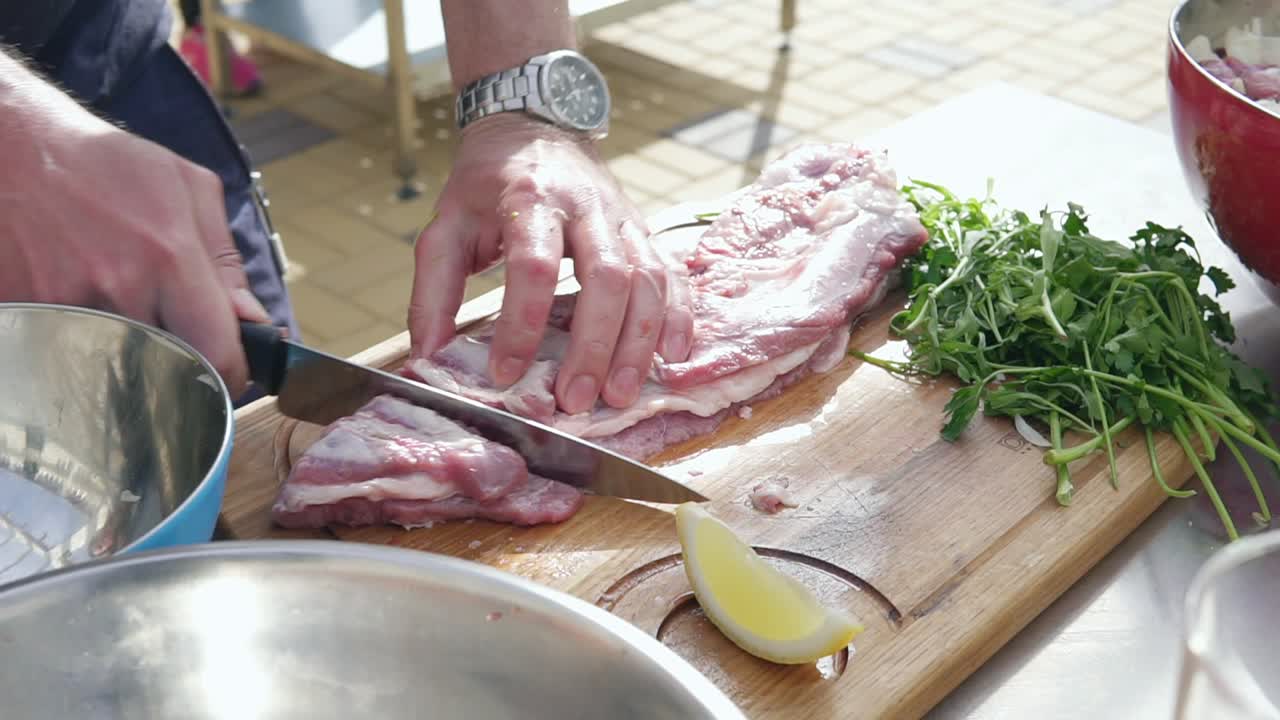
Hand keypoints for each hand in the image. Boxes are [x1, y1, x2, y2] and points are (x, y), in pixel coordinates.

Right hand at [0, 106, 268, 397]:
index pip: (217, 353)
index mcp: (169, 256)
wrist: (11, 148)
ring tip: (116, 295)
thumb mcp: (187, 188)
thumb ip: (226, 260)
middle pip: (169, 365)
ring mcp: (66, 306)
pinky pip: (71, 348)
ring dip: (131, 344)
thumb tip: (252, 321)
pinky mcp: (24, 315)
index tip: (232, 370)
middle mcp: (118, 287)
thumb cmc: (105, 163)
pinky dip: (84, 334)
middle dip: (181, 357)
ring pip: (120, 359)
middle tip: (173, 328)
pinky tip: (79, 294)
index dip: (232, 372)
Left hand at [408, 114, 693, 413]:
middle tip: (575, 400)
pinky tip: (672, 357)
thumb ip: (433, 289)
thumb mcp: (446, 225)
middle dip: (594, 346)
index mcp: (529, 199)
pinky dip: (678, 317)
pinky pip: (674, 275)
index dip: (522, 324)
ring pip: (647, 281)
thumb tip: (429, 354)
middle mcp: (586, 206)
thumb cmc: (488, 185)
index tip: (506, 373)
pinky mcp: (645, 231)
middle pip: (606, 277)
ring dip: (638, 343)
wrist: (535, 127)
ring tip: (620, 394)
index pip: (533, 266)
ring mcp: (624, 218)